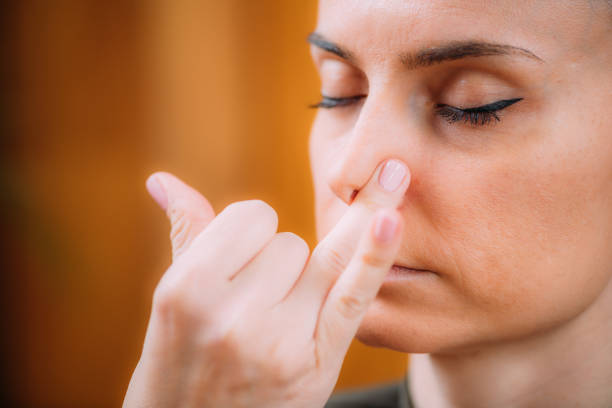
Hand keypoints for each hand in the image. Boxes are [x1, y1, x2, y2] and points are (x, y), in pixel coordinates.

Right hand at [123, 159, 409, 406]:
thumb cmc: (180, 361)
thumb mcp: (173, 302)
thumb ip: (185, 233)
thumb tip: (162, 179)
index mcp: (188, 289)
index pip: (251, 216)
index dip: (249, 234)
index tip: (238, 266)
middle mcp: (233, 315)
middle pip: (290, 240)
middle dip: (276, 263)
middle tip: (251, 308)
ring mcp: (279, 340)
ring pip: (323, 257)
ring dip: (306, 277)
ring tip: (273, 318)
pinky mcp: (318, 362)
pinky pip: (353, 294)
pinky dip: (374, 254)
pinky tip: (391, 217)